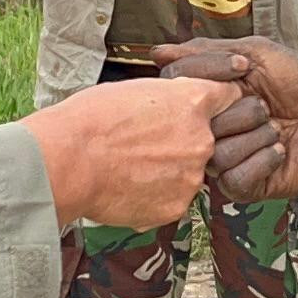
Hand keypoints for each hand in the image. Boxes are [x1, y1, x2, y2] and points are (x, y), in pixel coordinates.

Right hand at [20, 77, 237, 228]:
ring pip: (189, 173)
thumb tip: (174, 108)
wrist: (67, 161)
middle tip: (148, 144)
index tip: (210, 109)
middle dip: (186, 142)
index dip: (219, 103)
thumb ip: (168, 100)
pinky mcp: (176, 207)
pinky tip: (126, 186)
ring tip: (129, 167)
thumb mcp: (135, 90)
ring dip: (169, 171)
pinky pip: (172, 198)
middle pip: (209, 140)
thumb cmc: (91, 119)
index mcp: (194, 102)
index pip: (230, 98)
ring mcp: (192, 177)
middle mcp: (203, 139)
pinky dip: (155, 195)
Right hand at [156, 36, 297, 203]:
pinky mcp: (247, 187)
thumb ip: (207, 53)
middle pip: (195, 128)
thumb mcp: (255, 54)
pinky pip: (234, 178)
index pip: (176, 91)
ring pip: (216, 155)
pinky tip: (280, 150)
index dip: (206, 77)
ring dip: (253, 136)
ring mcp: (227, 162)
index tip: (242, 70)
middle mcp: (211, 133)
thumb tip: (157, 52)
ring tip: (277, 128)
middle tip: (264, 105)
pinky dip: (261, 160)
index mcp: (206, 101)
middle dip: (236, 111)